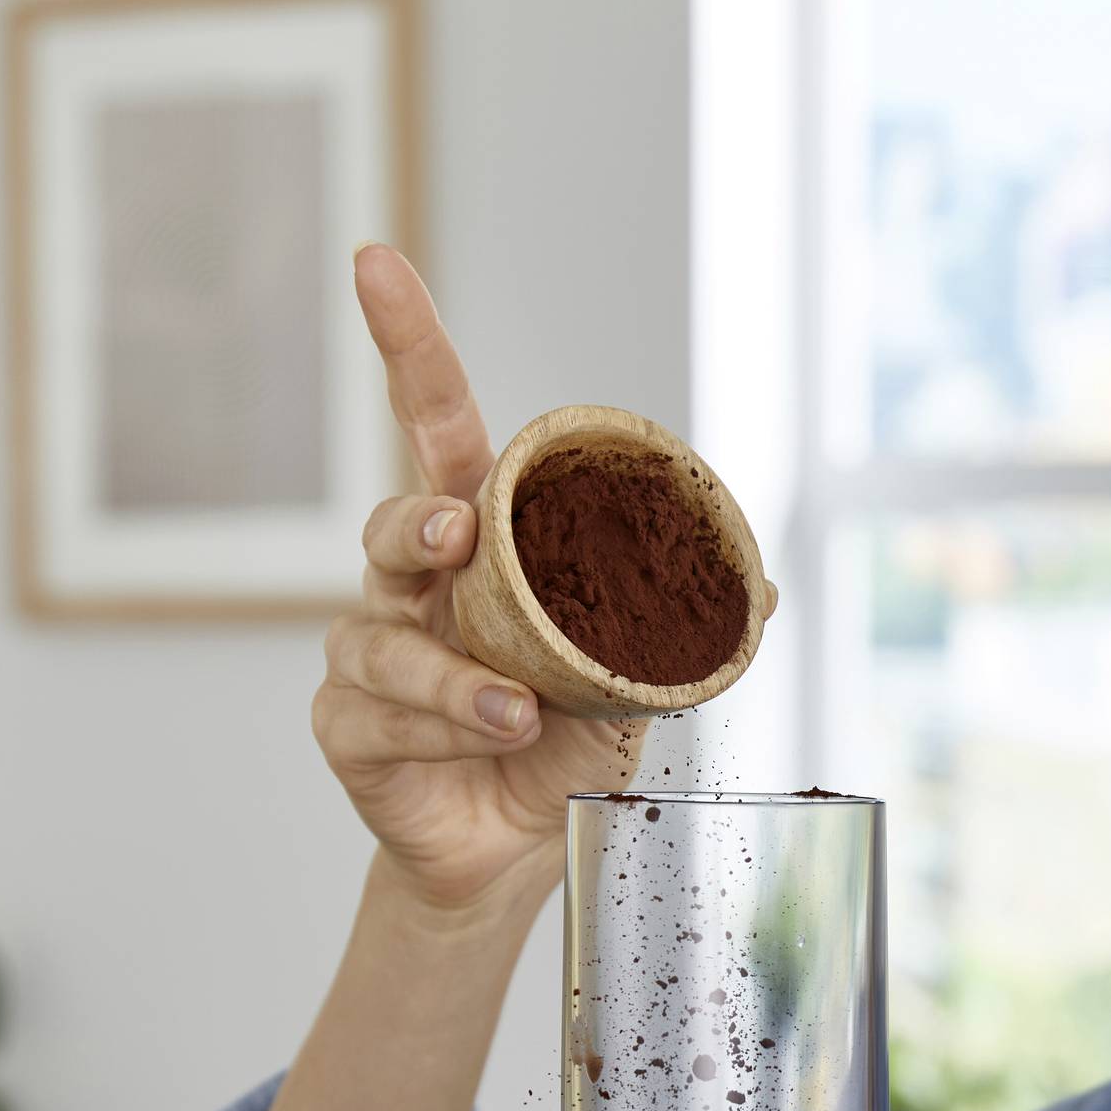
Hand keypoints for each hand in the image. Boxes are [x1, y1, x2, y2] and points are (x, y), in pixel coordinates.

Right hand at [317, 244, 638, 915]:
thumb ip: (679, 627)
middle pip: (394, 520)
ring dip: (452, 677)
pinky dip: (438, 729)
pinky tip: (489, 739)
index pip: (437, 425)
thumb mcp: (637, 677)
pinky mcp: (347, 726)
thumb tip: (764, 590)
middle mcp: (416, 585)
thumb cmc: (566, 735)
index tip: (377, 263)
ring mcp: (371, 653)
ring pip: (385, 639)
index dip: (408, 344)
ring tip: (516, 713)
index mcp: (483, 543)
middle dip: (418, 519)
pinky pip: (376, 715)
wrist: (515, 847)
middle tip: (455, 531)